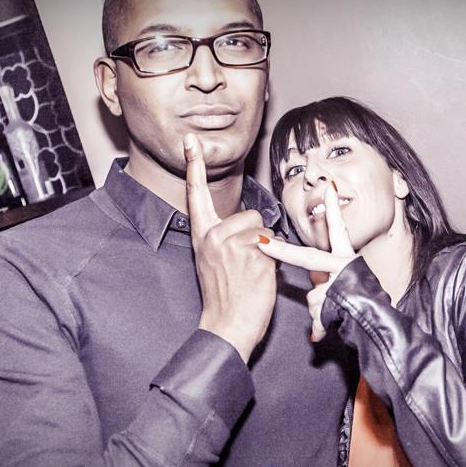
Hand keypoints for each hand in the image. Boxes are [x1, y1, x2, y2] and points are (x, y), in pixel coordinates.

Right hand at [185, 133, 277, 362]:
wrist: (227, 325)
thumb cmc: (226, 297)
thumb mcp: (215, 261)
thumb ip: (226, 238)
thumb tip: (251, 227)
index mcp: (201, 235)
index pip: (197, 194)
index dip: (195, 165)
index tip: (190, 141)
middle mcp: (212, 235)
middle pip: (251, 214)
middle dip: (258, 236)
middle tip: (245, 265)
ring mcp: (231, 243)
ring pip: (265, 229)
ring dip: (268, 249)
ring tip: (252, 272)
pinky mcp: (252, 252)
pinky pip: (275, 245)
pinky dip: (274, 261)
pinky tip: (259, 278)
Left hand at [256, 182, 355, 341]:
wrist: (379, 326)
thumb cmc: (363, 305)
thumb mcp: (344, 285)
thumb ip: (326, 278)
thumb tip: (313, 279)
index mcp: (347, 259)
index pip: (339, 229)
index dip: (333, 209)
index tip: (328, 187)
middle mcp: (346, 267)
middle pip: (308, 258)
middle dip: (282, 251)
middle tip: (261, 241)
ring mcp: (342, 284)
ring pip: (314, 297)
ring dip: (319, 311)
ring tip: (333, 318)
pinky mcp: (339, 302)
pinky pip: (318, 315)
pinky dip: (320, 326)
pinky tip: (325, 330)